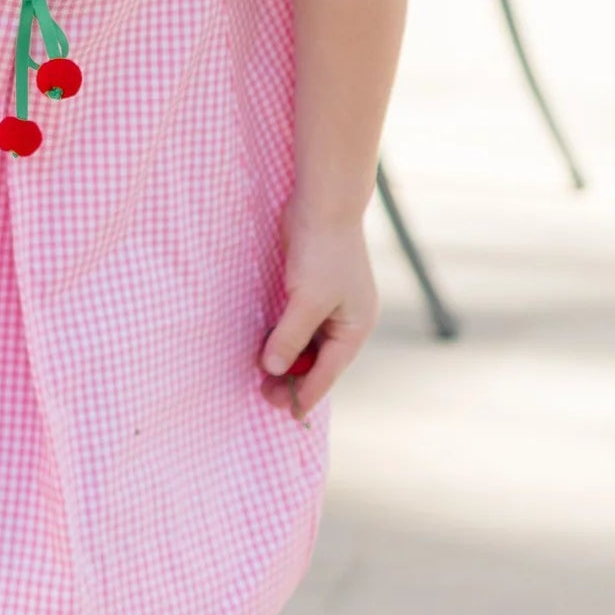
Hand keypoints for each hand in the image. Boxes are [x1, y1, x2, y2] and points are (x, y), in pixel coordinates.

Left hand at [260, 211, 378, 419]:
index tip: (282, 411)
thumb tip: (273, 369)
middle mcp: (346, 321)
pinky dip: (282, 336)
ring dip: (285, 357)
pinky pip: (298, 325)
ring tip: (259, 372)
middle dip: (292, 378)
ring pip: (307, 344)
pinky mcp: (312, 291)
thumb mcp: (306, 300)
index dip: (305, 393)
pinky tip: (263, 344)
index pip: (329, 372)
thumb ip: (290, 337)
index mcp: (355, 328)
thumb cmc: (322, 252)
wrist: (323, 203)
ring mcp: (330, 306)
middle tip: (262, 393)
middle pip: (318, 361)